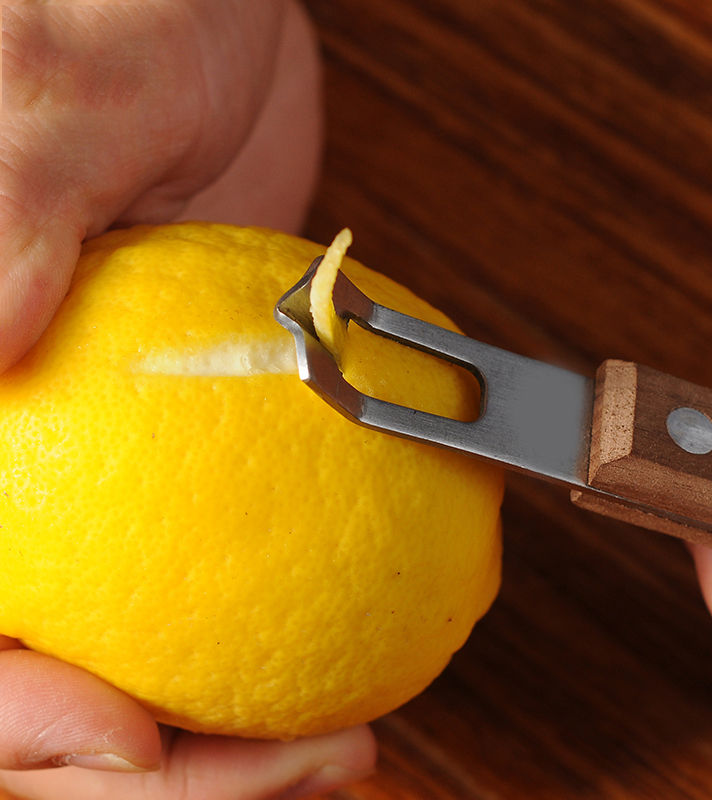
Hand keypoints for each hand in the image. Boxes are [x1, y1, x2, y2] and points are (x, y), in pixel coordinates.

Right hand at [0, 3, 376, 797]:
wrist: (191, 31)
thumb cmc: (108, 15)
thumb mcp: (52, 87)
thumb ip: (3, 204)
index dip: (7, 720)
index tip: (130, 741)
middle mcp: (7, 469)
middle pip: (32, 688)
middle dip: (153, 774)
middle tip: (303, 766)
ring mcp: (90, 481)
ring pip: (137, 667)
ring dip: (232, 743)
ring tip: (342, 750)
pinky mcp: (181, 467)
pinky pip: (223, 594)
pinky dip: (285, 657)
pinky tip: (354, 677)